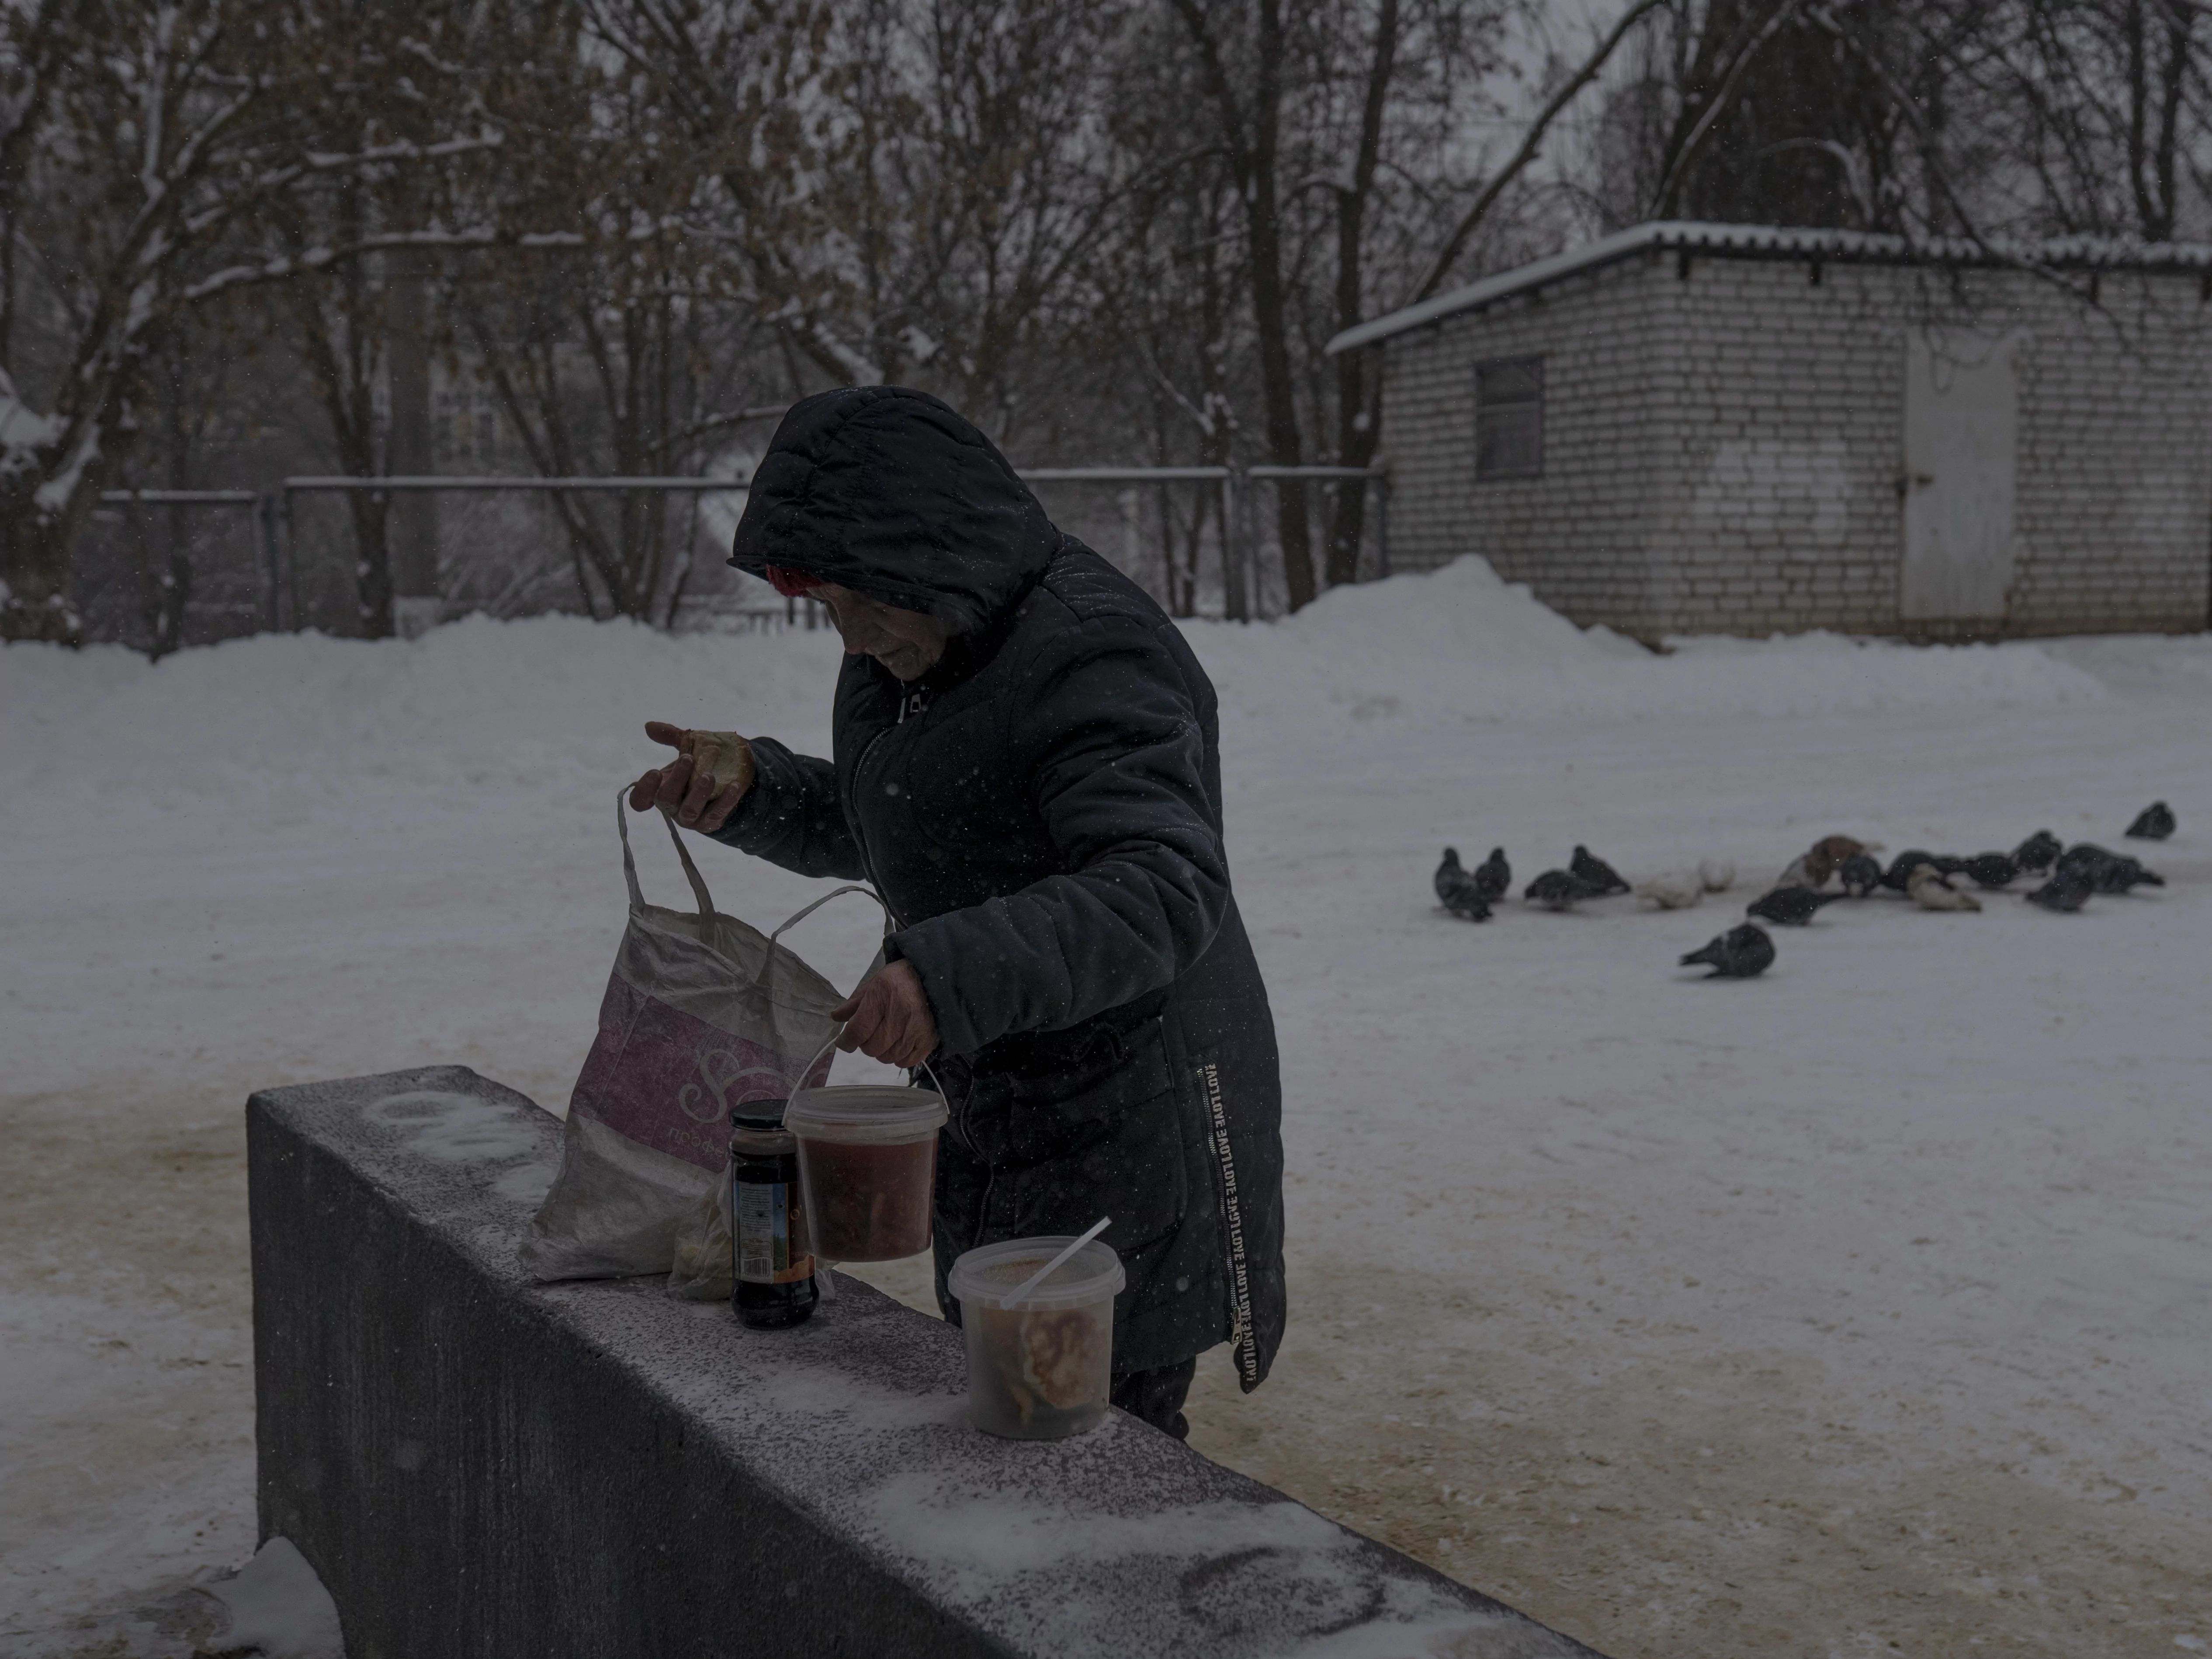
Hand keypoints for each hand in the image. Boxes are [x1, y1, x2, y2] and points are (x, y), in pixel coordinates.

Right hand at [629, 721, 752, 832]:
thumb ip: (670, 738)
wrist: (726, 781)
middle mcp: (671, 807)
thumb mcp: (686, 750)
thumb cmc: (698, 767)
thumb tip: (649, 726)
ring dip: (698, 792)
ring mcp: (689, 818)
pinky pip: (716, 814)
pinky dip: (725, 801)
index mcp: (660, 790)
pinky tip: (733, 786)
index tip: (655, 772)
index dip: (643, 789)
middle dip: (676, 778)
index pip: (640, 799)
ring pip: (689, 810)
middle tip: (688, 758)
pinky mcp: (709, 823)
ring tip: (709, 776)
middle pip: (666, 799)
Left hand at [830, 961, 938, 1068]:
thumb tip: (837, 1017)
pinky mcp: (928, 1041)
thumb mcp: (875, 983)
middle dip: (865, 1043)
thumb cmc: (903, 980)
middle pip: (871, 1048)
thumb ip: (854, 1003)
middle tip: (871, 1032)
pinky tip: (900, 1042)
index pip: (858, 1031)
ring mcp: (915, 1031)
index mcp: (882, 997)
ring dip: (882, 1050)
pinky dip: (898, 1056)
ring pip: (887, 1057)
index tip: (844, 1042)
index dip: (846, 1041)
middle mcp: (899, 1015)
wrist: (936, 979)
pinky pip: (905, 1062)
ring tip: (887, 1035)